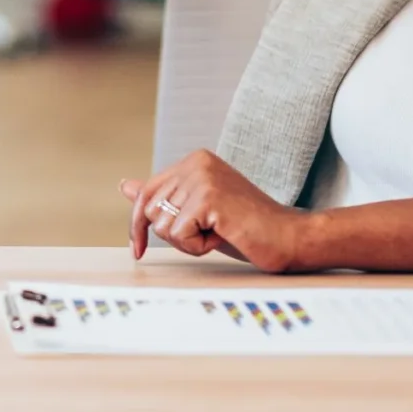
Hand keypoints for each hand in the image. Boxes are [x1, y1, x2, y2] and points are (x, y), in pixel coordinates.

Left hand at [122, 149, 308, 270]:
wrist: (288, 239)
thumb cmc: (245, 229)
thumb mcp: (197, 211)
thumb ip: (163, 197)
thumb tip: (125, 186)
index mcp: (193, 161)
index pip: (146, 194)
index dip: (138, 226)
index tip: (138, 250)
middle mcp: (196, 162)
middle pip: (150, 211)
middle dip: (173, 234)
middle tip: (208, 233)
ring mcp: (203, 177)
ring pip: (162, 224)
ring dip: (187, 241)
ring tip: (219, 232)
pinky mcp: (209, 196)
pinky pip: (179, 234)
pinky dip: (197, 247)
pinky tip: (223, 235)